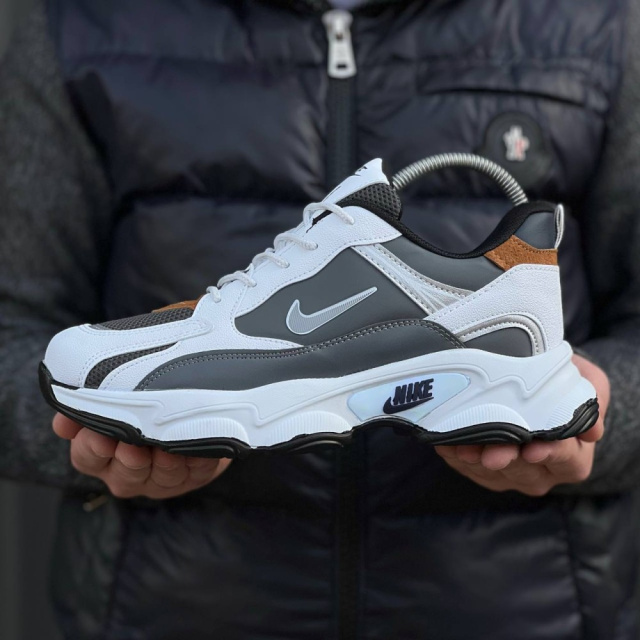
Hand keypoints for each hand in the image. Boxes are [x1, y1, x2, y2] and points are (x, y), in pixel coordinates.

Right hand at [53, 413, 231, 498]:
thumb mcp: (109, 398)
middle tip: (134, 444)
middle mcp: (129, 472)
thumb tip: (63, 421)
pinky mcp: (193, 476)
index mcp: (101, 456)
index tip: (100, 435)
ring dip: (165, 463)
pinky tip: (197, 449)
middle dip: (130, 459)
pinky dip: (197, 460)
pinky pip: (196, 471)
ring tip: (169, 447)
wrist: (188, 408)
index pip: (87, 457)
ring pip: (161, 477)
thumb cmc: (142, 401)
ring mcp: (161, 478)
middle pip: (125, 474)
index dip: (91, 448)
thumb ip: (86, 406)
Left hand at [435, 354, 609, 495]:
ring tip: (464, 445)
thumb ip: (593, 398)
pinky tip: (446, 441)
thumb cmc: (559, 381)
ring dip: (475, 460)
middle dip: (506, 459)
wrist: (530, 382)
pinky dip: (455, 455)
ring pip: (492, 474)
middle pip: (523, 470)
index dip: (551, 454)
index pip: (566, 460)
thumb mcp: (586, 379)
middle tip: (492, 452)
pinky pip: (466, 469)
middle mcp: (542, 472)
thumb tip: (593, 430)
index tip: (534, 447)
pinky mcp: (481, 473)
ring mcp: (510, 475)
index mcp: (573, 456)